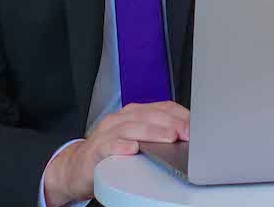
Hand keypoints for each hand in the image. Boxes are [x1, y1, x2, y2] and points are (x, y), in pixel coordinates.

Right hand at [43, 101, 190, 205]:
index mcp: (134, 113)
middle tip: (186, 133)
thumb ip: (158, 134)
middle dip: (171, 123)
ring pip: (132, 128)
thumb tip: (188, 137)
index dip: (180, 115)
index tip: (195, 127)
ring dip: (153, 132)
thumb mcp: (138, 139)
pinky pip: (109, 145)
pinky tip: (132, 149)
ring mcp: (107, 132)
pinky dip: (121, 146)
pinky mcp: (95, 149)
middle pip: (149, 115)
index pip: (162, 107)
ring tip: (169, 138)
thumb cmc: (112, 152)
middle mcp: (121, 119)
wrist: (78, 167)